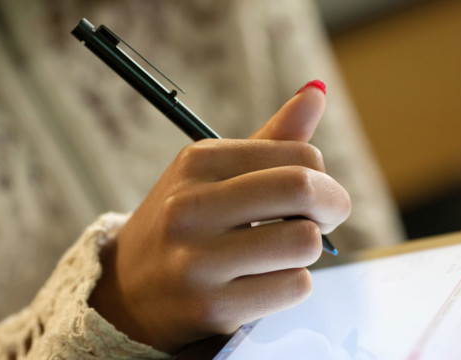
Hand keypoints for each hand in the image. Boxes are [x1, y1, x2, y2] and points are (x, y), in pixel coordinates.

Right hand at [88, 81, 350, 352]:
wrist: (127, 291)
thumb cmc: (187, 224)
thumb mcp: (216, 173)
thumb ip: (272, 138)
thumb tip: (318, 91)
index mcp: (198, 162)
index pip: (299, 154)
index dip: (322, 176)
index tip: (312, 194)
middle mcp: (191, 206)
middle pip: (303, 190)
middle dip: (333, 205)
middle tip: (324, 220)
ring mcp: (197, 260)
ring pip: (304, 242)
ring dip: (308, 250)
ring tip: (282, 252)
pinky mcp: (210, 307)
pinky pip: (293, 287)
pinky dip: (293, 284)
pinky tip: (265, 281)